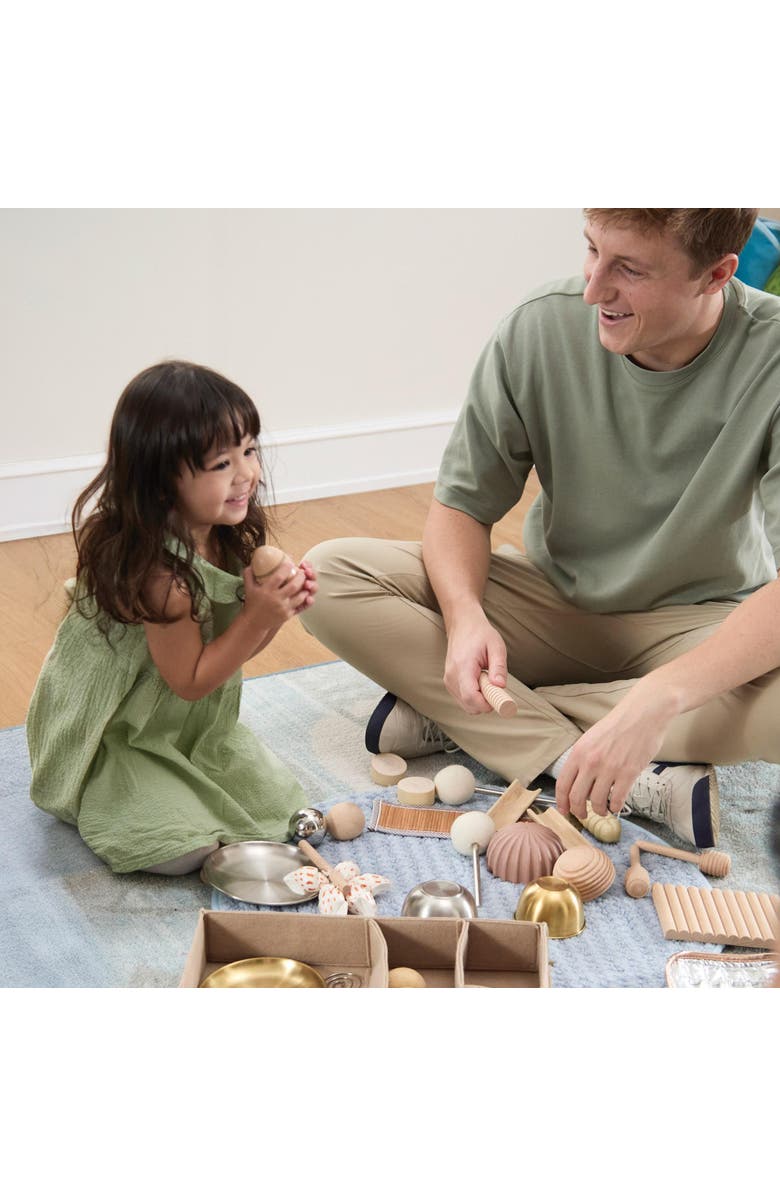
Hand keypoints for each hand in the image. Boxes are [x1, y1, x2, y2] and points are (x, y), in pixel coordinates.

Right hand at [242, 555, 313, 628]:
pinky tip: (305, 594)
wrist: (253, 623)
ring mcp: (283, 608)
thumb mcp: (248, 588)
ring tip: (305, 582)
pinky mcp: (287, 615)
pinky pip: (300, 606)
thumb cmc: (252, 604)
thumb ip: (249, 575)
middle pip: (294, 586)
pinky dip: (304, 600)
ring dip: (304, 588)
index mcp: (267, 590)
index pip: (279, 577)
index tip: (290, 563)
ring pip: (300, 597)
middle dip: (301, 577)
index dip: (287, 568)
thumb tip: (252, 563)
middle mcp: (276, 599)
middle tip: (302, 572)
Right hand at [443, 612, 508, 713]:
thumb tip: (500, 686)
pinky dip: (475, 696)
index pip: (471, 697)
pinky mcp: (449, 683)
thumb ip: (499, 667)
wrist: (463, 625)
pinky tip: (479, 681)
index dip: (487, 704)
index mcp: (463, 666)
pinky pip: (463, 700)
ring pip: (467, 705)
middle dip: (486, 702)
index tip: (500, 698)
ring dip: (481, 699)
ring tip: (486, 679)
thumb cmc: (480, 634)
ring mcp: (448, 680)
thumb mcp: (496, 646)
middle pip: (469, 706)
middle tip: (495, 685)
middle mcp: (452, 676)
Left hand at [554, 681, 676, 819]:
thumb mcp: (591, 738)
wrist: (643, 714)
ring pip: (596, 802)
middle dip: (578, 811)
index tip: (564, 810)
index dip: (561, 801)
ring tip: (602, 810)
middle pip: (576, 797)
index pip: (563, 784)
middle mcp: (591, 762)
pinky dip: (615, 807)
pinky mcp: (628, 773)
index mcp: (579, 752)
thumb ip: (583, 759)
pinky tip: (616, 806)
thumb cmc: (618, 725)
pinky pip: (617, 799)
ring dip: (598, 810)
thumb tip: (578, 781)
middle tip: (582, 815)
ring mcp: (610, 768)